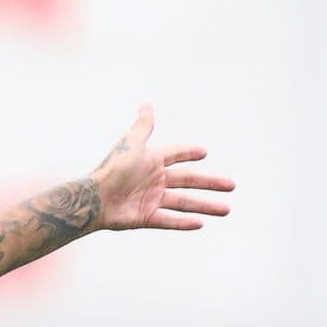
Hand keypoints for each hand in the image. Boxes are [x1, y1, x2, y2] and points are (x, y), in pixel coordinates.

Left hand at [88, 103, 234, 230]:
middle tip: (232, 185)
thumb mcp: (132, 143)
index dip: (188, 153)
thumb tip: (146, 103)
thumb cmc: (113, 168)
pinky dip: (183, 223)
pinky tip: (200, 223)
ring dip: (205, 205)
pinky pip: (169, 220)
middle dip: (210, 183)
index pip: (175, 155)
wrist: (94, 197)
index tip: (203, 153)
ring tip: (226, 209)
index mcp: (152, 161)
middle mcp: (154, 180)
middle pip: (188, 181)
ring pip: (184, 203)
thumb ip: (143, 125)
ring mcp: (151, 199)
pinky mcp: (146, 217)